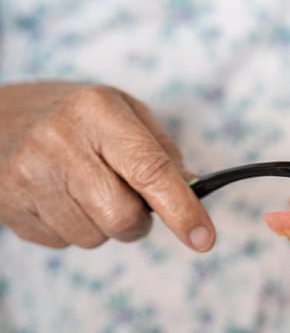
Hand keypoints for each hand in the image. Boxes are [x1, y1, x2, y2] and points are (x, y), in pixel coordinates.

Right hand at [0, 83, 214, 250]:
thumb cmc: (75, 115)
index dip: (181, 209)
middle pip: (123, 217)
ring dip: (104, 225)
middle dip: (138, 221)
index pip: (149, 169)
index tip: (204, 239)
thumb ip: (161, 152)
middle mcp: (61, 142)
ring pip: (94, 238)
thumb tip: (193, 192)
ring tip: (86, 189)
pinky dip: (74, 227)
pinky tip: (60, 196)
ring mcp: (29, 176)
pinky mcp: (10, 205)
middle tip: (131, 200)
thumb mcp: (123, 112)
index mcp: (98, 112)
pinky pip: (64, 243)